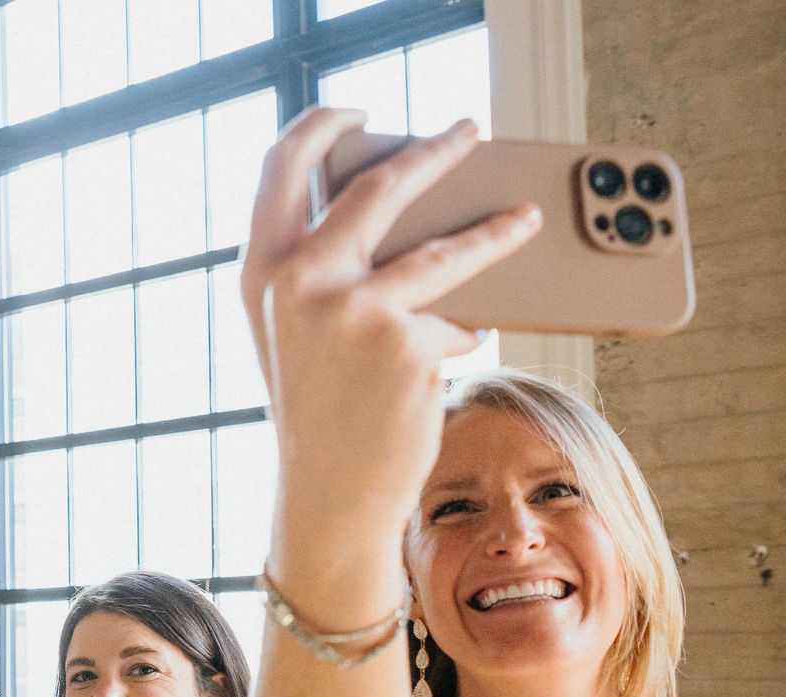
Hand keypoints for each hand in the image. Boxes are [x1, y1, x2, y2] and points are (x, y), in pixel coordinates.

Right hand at [241, 112, 540, 553]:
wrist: (328, 493)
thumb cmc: (319, 409)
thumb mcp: (296, 331)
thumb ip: (319, 270)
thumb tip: (403, 213)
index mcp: (260, 272)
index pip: (279, 166)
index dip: (320, 127)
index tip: (360, 114)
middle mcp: (298, 282)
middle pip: (380, 187)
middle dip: (436, 151)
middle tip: (469, 133)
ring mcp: (353, 310)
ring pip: (446, 252)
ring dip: (496, 231)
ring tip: (525, 219)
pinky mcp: (408, 343)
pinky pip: (458, 319)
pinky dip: (464, 333)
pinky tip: (453, 352)